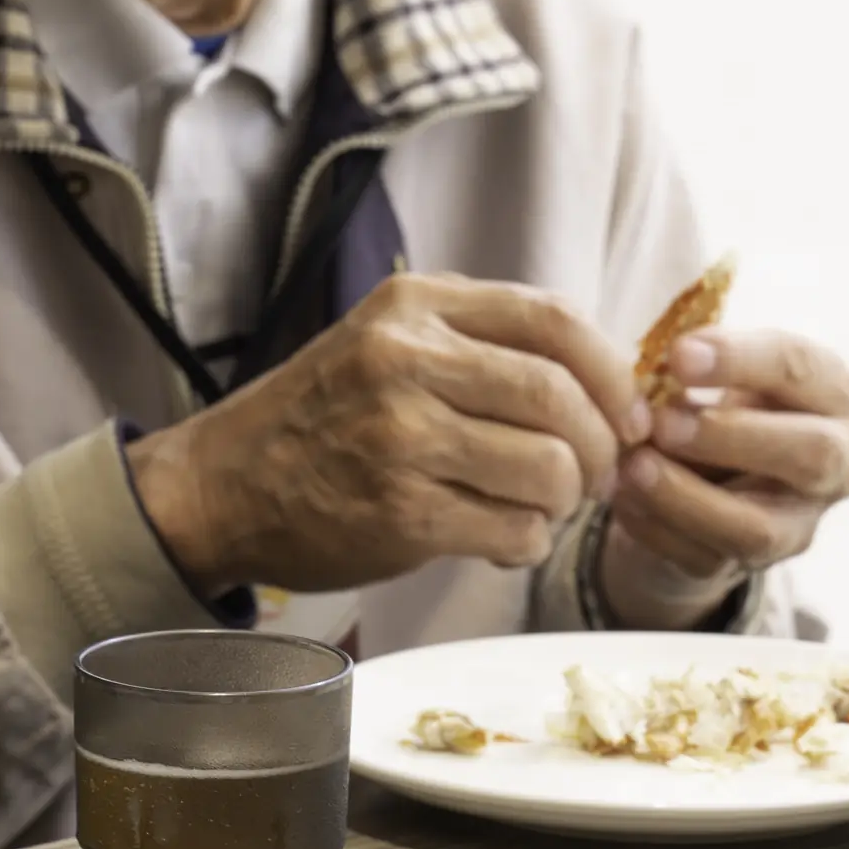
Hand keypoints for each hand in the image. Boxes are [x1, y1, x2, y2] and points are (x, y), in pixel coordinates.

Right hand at [125, 274, 633, 598]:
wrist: (222, 486)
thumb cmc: (322, 417)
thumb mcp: (390, 341)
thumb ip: (483, 343)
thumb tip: (608, 382)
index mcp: (416, 306)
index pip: (555, 320)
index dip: (611, 372)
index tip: (625, 412)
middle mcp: (407, 360)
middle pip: (562, 398)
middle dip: (600, 448)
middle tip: (592, 475)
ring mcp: (402, 438)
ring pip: (549, 469)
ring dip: (561, 501)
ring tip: (532, 506)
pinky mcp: (402, 513)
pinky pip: (514, 530)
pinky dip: (525, 542)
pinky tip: (497, 536)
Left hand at [598, 326, 848, 628]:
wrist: (703, 476)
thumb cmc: (719, 402)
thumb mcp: (720, 371)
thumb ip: (701, 364)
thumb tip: (668, 363)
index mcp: (834, 395)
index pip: (801, 369)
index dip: (740, 359)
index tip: (677, 355)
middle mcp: (839, 463)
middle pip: (812, 454)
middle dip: (729, 436)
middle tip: (662, 422)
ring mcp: (801, 524)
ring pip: (758, 528)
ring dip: (686, 496)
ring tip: (632, 466)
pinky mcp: (755, 566)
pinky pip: (708, 558)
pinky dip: (658, 528)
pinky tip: (623, 498)